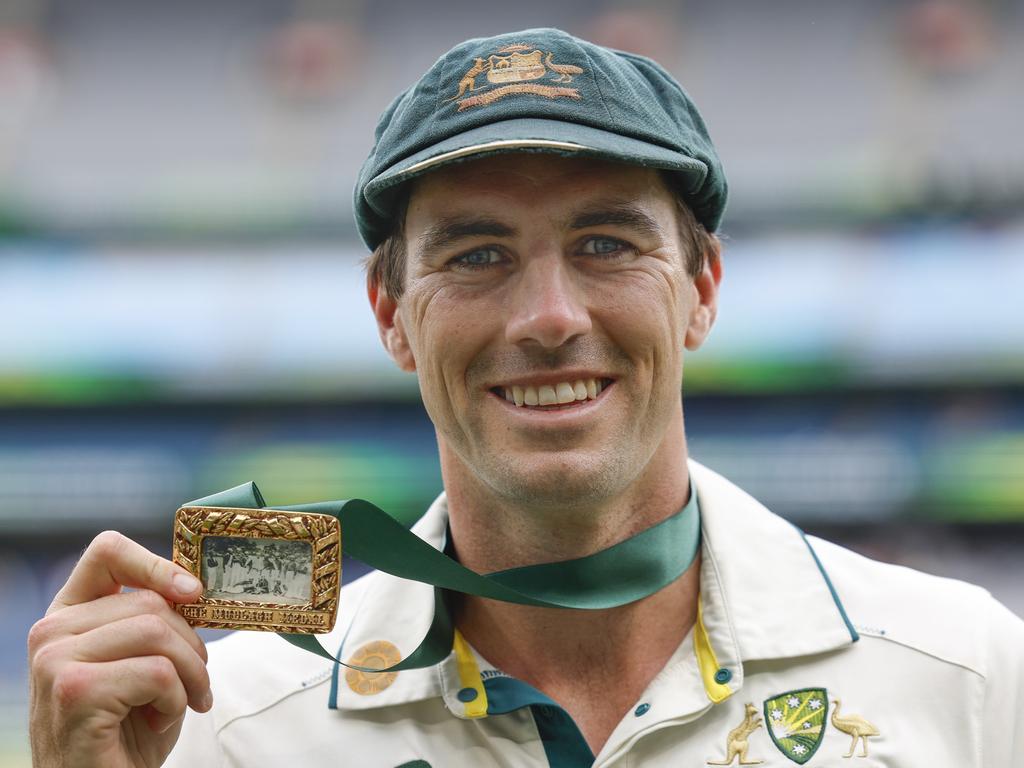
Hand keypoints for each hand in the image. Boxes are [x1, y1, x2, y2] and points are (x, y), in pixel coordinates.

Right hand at [28, 531, 211, 767]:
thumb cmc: (129, 730)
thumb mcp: (143, 662)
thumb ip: (153, 620)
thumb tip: (192, 582)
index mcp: (68, 616)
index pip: (107, 551)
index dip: (156, 563)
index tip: (193, 591)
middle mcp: (51, 633)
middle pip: (151, 602)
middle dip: (191, 646)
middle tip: (195, 686)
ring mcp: (56, 661)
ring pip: (158, 633)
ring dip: (189, 675)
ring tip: (180, 704)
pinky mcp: (75, 691)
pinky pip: (157, 672)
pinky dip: (176, 700)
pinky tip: (159, 722)